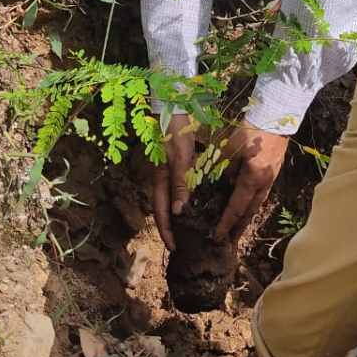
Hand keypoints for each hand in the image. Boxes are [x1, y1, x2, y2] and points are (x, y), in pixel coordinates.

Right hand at [152, 112, 195, 251]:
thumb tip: (178, 213)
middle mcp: (162, 179)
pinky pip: (180, 189)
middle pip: (164, 210)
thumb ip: (179, 185)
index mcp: (160, 180)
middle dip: (172, 229)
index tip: (174, 249)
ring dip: (179, 217)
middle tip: (184, 245)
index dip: (166, 232)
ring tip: (191, 230)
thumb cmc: (175, 132)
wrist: (173, 108)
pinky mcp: (177, 165)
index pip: (160, 213)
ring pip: (172, 200)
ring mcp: (168, 172)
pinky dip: (185, 200)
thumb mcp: (181, 159)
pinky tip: (196, 204)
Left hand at [215, 124, 287, 241]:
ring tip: (238, 227)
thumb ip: (221, 170)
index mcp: (252, 178)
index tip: (217, 236)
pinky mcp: (275, 170)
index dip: (226, 223)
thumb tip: (216, 186)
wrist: (274, 116)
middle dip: (239, 227)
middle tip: (230, 241)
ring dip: (247, 216)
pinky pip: (262, 193)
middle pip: (250, 211)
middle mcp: (264, 182)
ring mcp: (272, 177)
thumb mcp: (228, 149)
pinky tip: (248, 204)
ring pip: (257, 203)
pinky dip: (253, 203)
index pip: (236, 207)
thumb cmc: (249, 130)